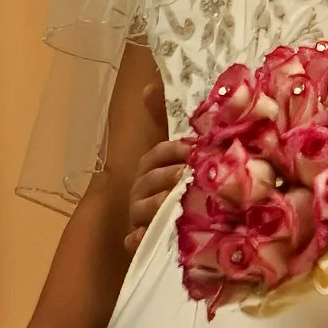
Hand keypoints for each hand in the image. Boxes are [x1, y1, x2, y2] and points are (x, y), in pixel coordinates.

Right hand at [124, 81, 189, 250]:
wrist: (183, 227)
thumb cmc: (179, 184)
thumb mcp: (180, 155)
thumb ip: (167, 121)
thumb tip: (148, 86)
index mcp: (151, 167)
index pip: (156, 153)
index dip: (172, 150)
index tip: (193, 149)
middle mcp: (141, 190)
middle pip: (148, 180)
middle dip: (167, 176)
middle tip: (188, 176)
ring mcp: (139, 216)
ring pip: (141, 209)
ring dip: (155, 204)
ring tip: (172, 202)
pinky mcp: (141, 241)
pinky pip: (135, 241)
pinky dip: (138, 239)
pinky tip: (145, 237)